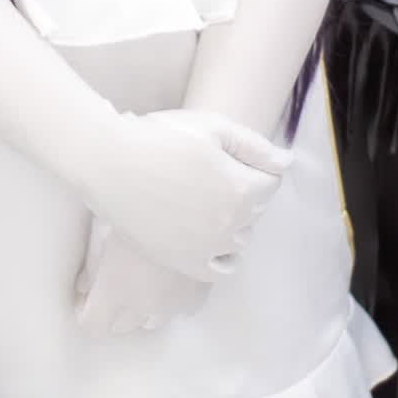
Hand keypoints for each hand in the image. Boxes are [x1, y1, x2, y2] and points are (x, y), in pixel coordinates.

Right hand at [73, 106, 293, 282]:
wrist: (110, 164)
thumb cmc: (160, 137)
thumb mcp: (213, 128)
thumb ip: (256, 148)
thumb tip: (287, 164)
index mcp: (242, 189)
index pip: (271, 182)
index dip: (254, 165)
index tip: (228, 156)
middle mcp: (232, 223)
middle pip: (255, 210)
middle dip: (244, 192)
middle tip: (212, 173)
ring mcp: (208, 247)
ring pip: (240, 239)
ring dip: (233, 222)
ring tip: (206, 201)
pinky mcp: (185, 262)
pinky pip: (220, 270)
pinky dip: (222, 256)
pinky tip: (208, 236)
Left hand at [74, 215, 215, 336]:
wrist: (191, 205)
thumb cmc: (137, 208)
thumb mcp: (104, 229)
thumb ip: (92, 265)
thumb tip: (84, 286)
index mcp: (115, 291)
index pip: (93, 325)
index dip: (85, 313)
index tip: (85, 298)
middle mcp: (143, 306)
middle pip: (120, 326)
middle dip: (111, 312)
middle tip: (111, 284)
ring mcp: (173, 304)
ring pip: (152, 321)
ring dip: (142, 309)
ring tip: (142, 281)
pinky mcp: (199, 295)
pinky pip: (180, 310)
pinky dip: (172, 301)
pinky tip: (171, 279)